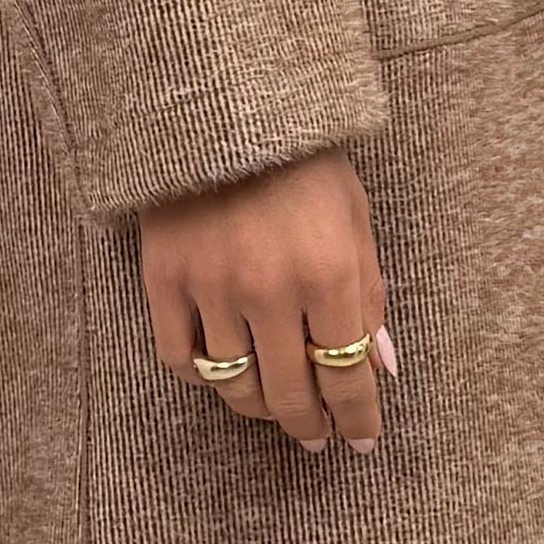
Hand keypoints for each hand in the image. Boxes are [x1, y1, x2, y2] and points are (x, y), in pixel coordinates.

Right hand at [138, 153, 393, 455]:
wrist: (223, 103)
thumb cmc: (303, 161)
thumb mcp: (355, 219)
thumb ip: (369, 295)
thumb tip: (380, 367)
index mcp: (328, 272)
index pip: (347, 374)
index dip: (357, 417)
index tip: (361, 439)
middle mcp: (269, 288)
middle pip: (290, 392)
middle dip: (310, 424)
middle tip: (317, 437)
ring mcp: (211, 286)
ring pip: (236, 384)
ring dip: (261, 409)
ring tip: (275, 409)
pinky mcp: (163, 279)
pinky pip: (181, 358)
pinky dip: (205, 378)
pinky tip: (224, 375)